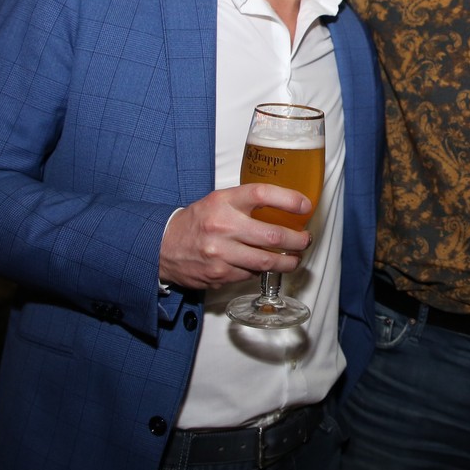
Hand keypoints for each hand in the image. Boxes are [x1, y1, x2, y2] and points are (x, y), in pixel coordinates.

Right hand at [158, 184, 312, 289]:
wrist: (164, 246)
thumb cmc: (198, 221)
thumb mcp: (218, 201)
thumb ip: (246, 202)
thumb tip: (285, 207)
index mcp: (224, 201)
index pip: (262, 194)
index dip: (289, 200)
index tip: (305, 206)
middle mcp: (223, 226)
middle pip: (272, 236)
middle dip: (297, 241)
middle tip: (305, 240)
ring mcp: (221, 253)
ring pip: (266, 261)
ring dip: (287, 262)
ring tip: (295, 258)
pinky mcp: (219, 275)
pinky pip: (251, 274)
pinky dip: (262, 271)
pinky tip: (265, 266)